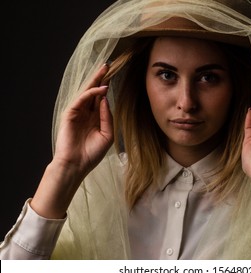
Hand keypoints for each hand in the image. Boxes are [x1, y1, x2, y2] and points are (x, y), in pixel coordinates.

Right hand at [31, 64, 113, 218]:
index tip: (114, 76)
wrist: (77, 164)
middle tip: (108, 65)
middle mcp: (86, 113)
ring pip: (87, 92)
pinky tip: (101, 89)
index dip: (107, 87)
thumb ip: (107, 117)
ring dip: (95, 80)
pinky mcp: (70, 113)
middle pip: (94, 92)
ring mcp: (78, 112)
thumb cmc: (92, 153)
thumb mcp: (107, 134)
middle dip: (100, 78)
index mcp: (95, 118)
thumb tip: (105, 100)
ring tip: (104, 69)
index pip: (101, 99)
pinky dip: (91, 93)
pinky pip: (82, 99)